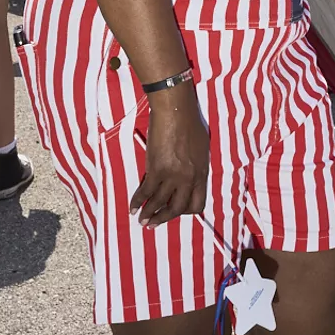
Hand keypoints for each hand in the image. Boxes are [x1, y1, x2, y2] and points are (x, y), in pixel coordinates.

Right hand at [131, 88, 208, 227]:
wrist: (176, 110)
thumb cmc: (190, 123)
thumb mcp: (201, 148)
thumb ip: (195, 166)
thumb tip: (188, 178)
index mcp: (202, 172)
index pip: (197, 204)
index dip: (185, 212)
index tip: (175, 212)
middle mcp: (189, 178)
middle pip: (177, 209)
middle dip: (164, 219)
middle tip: (153, 224)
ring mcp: (173, 175)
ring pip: (159, 203)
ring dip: (148, 214)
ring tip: (141, 220)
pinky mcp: (156, 169)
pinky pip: (145, 192)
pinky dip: (137, 201)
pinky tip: (132, 207)